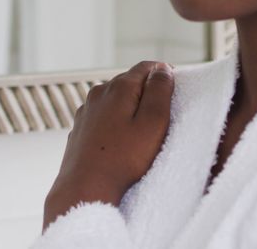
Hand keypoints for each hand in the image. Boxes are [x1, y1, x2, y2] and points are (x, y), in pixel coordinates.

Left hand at [42, 61, 173, 227]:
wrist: (85, 188)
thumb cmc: (123, 159)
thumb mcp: (153, 123)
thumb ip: (160, 91)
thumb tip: (162, 69)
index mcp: (119, 87)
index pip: (147, 67)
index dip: (164, 74)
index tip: (175, 90)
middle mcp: (99, 93)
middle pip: (130, 80)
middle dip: (147, 90)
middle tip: (163, 112)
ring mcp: (87, 110)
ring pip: (115, 98)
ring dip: (131, 105)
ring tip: (143, 128)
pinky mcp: (80, 128)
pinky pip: (103, 115)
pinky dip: (116, 120)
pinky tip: (122, 139)